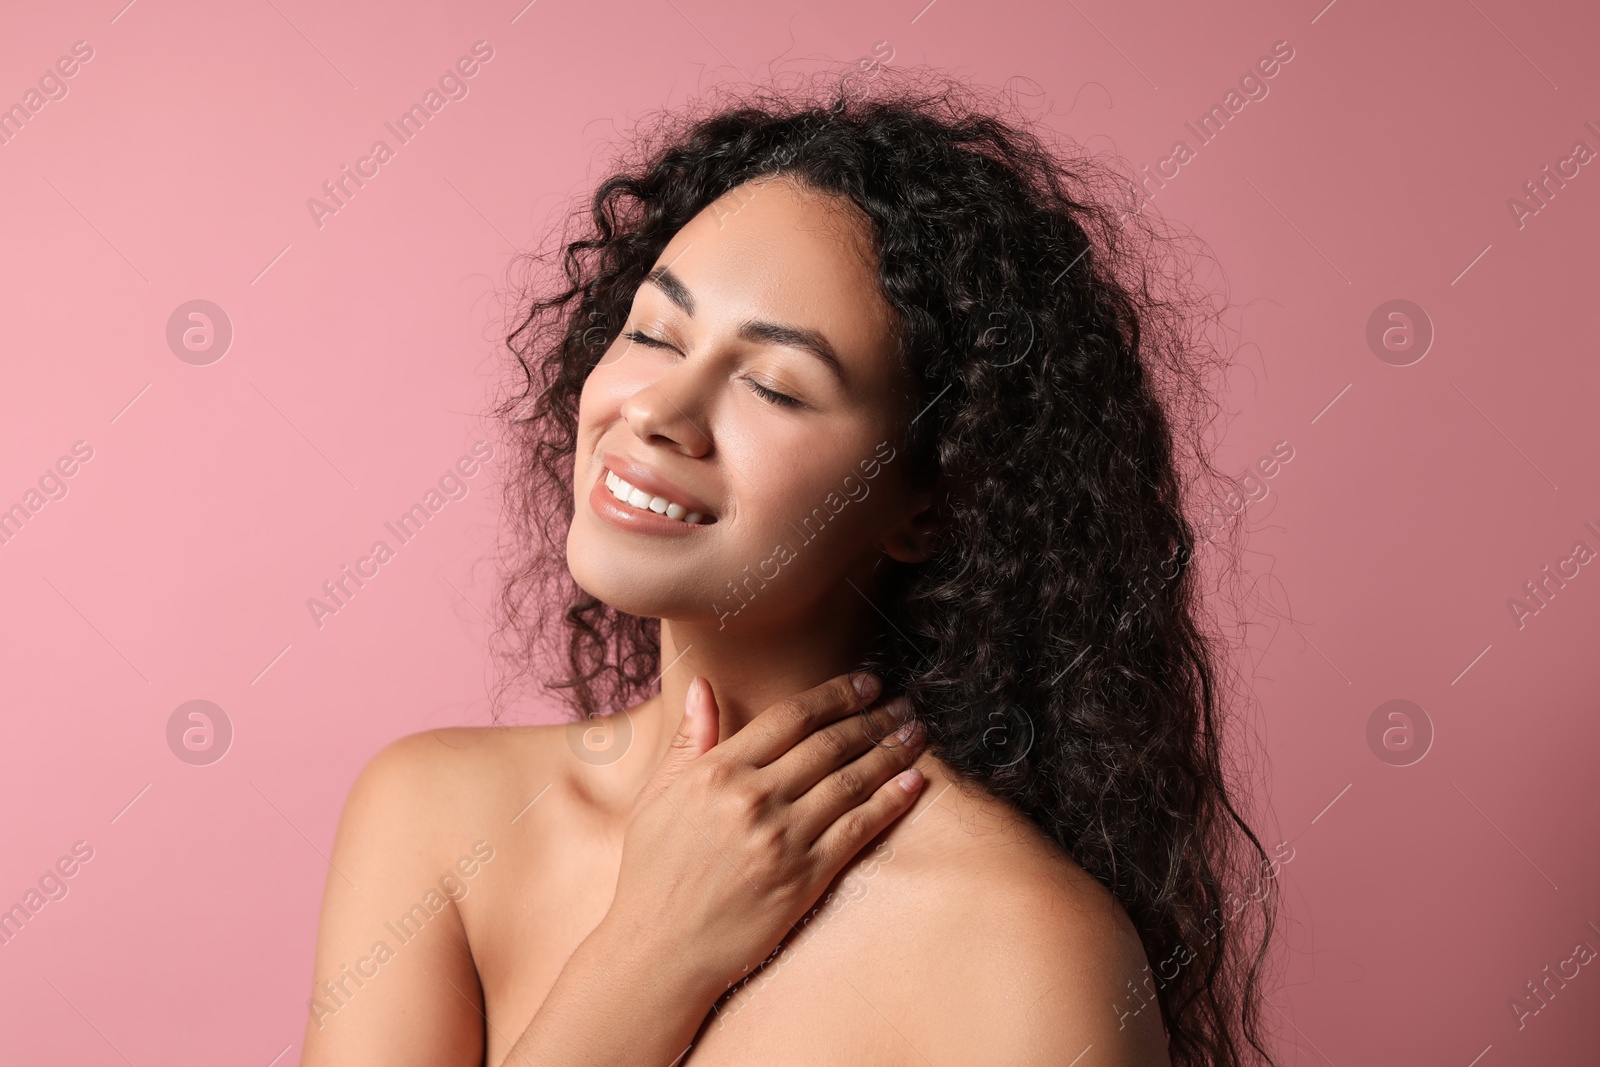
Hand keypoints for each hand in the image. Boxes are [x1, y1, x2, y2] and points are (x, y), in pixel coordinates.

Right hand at [604, 673, 925, 993]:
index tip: (865, 683)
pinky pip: (858, 829)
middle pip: (829, 744)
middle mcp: (753, 799)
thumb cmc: (653, 872)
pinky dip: (890, 802)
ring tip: (914, 733)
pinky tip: (912, 782)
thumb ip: (689, 740)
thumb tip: (704, 684)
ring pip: (850, 781)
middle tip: (901, 703)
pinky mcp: (804, 878)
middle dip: (872, 718)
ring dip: (890, 752)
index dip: (836, 694)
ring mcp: (782, 839)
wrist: (659, 950)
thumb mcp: (657, 797)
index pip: (790, 717)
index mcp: (718, 772)